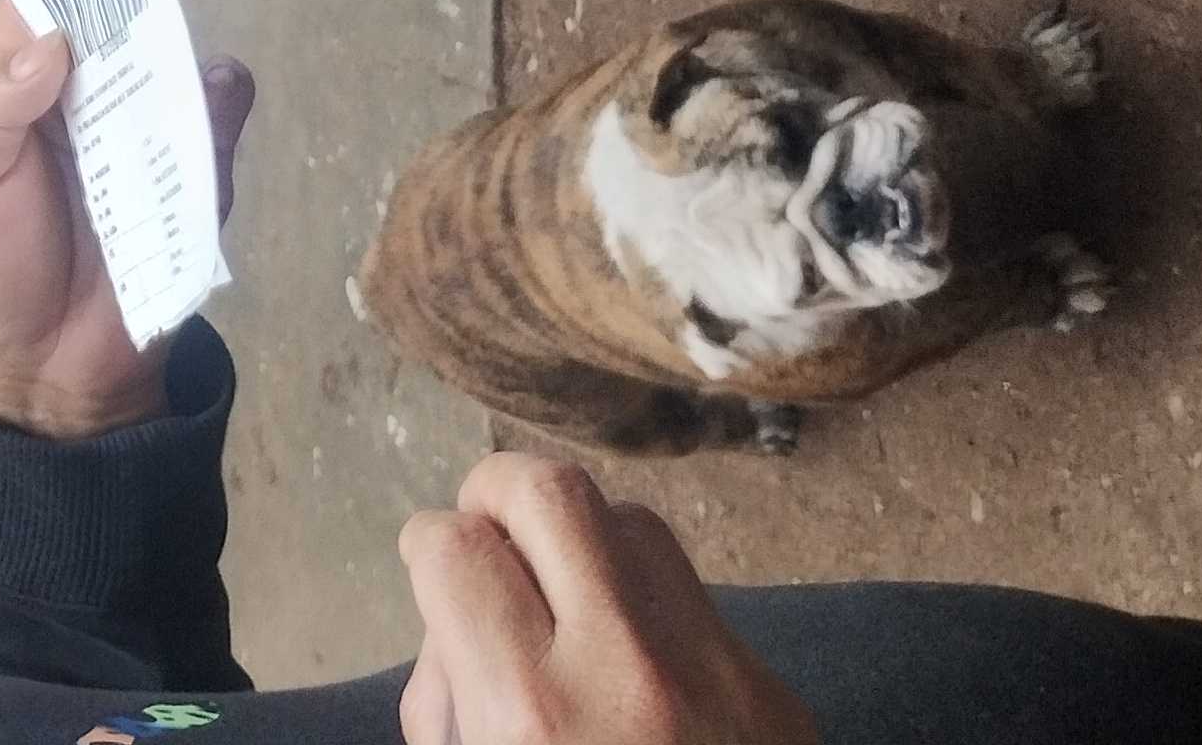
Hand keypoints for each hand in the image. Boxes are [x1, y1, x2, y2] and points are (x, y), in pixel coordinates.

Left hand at [0, 0, 256, 440]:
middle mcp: (85, 92)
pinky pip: (216, 128)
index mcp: (17, 81)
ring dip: (175, 41)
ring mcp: (143, 132)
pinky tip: (210, 92)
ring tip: (170, 22)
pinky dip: (220, 105)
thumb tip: (53, 36)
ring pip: (172, 62)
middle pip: (116, 16)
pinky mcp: (193, 178)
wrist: (43, 378)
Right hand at [399, 456, 814, 744]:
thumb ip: (448, 704)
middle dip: (497, 494)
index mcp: (531, 712)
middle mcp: (626, 672)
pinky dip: (647, 602)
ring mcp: (715, 673)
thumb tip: (450, 629)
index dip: (429, 552)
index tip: (439, 581)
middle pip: (545, 490)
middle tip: (489, 543)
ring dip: (581, 541)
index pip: (453, 546)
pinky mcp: (772, 690)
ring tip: (564, 600)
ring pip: (631, 519)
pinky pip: (694, 593)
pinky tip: (634, 658)